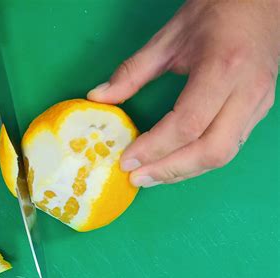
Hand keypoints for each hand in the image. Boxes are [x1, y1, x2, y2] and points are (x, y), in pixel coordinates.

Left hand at [88, 0, 278, 186]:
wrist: (261, 1)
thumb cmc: (216, 12)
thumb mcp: (168, 38)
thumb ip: (132, 72)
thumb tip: (99, 97)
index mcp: (223, 69)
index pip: (187, 124)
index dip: (154, 148)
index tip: (126, 160)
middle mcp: (247, 92)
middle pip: (210, 150)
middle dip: (169, 170)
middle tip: (137, 177)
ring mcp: (258, 104)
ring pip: (223, 155)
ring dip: (183, 171)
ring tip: (150, 176)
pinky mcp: (259, 111)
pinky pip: (229, 147)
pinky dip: (198, 161)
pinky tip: (174, 163)